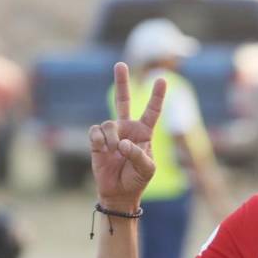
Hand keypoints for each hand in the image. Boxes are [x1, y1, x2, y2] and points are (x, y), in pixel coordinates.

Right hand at [88, 62, 165, 208]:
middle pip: (123, 100)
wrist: (118, 192)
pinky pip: (95, 131)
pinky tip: (103, 150)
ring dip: (112, 138)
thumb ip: (138, 154)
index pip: (152, 111)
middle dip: (122, 82)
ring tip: (115, 152)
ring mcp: (111, 133)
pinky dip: (100, 141)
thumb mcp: (147, 169)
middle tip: (120, 64)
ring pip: (109, 123)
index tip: (161, 79)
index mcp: (144, 133)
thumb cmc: (137, 180)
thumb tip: (122, 142)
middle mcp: (127, 129)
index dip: (156, 96)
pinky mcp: (96, 140)